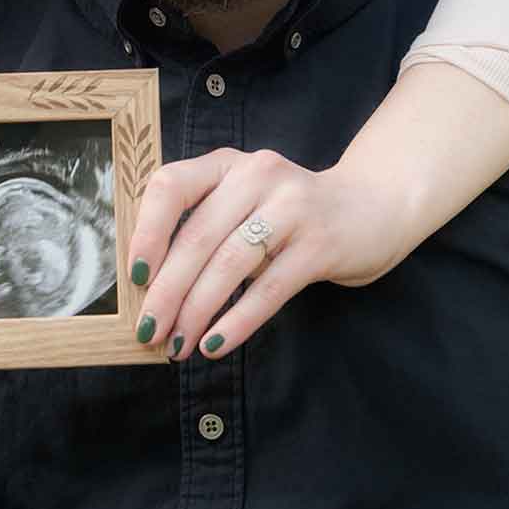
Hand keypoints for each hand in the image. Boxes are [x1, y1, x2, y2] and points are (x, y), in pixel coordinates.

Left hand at [126, 147, 415, 361]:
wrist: (373, 206)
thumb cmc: (290, 213)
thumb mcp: (244, 202)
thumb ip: (203, 225)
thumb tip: (150, 286)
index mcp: (226, 164)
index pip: (170, 185)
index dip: (147, 232)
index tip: (136, 278)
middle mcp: (256, 175)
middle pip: (198, 237)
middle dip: (167, 292)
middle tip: (148, 331)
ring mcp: (291, 207)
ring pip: (230, 264)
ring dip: (197, 311)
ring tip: (178, 344)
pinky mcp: (319, 243)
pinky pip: (269, 289)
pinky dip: (237, 322)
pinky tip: (216, 345)